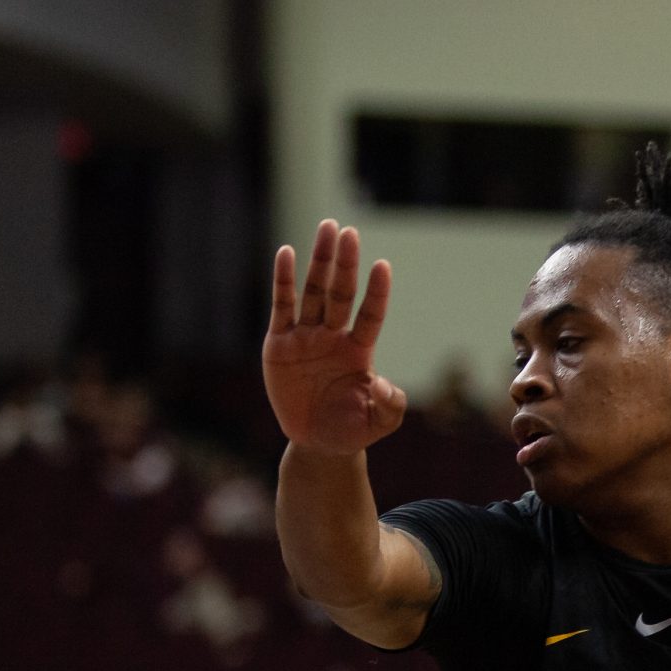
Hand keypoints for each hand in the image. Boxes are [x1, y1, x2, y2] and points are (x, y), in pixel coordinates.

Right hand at [264, 220, 406, 455]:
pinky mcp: (279, 342)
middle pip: (341, 293)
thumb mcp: (378, 422)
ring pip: (313, 291)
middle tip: (349, 231)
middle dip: (345, 263)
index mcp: (359, 351)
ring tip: (327, 228)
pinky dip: (283, 280)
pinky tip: (286, 253)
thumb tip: (386, 385)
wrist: (318, 442)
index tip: (383, 265)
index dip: (376, 292)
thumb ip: (390, 405)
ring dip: (320, 261)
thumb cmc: (352, 429)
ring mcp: (306, 336)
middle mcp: (333, 336)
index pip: (370, 314)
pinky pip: (282, 306)